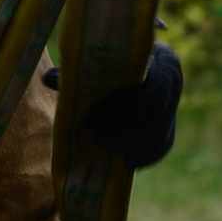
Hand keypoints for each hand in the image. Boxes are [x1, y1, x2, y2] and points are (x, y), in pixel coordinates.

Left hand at [42, 43, 183, 168]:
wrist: (134, 70)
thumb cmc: (113, 64)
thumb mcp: (99, 62)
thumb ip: (77, 71)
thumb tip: (46, 78)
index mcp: (164, 59)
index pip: (149, 89)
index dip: (120, 106)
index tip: (93, 114)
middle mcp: (174, 83)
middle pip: (153, 114)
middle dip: (122, 126)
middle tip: (94, 130)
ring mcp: (174, 106)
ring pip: (157, 133)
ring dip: (129, 142)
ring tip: (101, 141)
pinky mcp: (170, 127)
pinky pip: (161, 146)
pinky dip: (144, 155)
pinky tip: (124, 161)